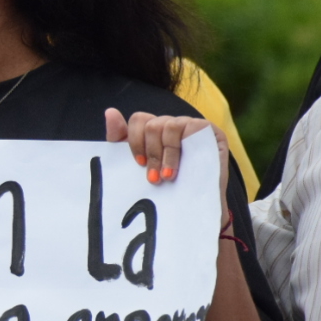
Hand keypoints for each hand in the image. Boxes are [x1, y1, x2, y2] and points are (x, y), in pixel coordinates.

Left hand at [105, 108, 229, 211]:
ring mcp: (192, 125)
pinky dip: (183, 148)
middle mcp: (172, 124)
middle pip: (153, 124)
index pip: (139, 119)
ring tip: (168, 176)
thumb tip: (110, 112)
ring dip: (167, 155)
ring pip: (169, 125)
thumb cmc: (162, 187)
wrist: (192, 208)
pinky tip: (183, 166)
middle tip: (154, 177)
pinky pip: (192, 127)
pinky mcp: (210, 130)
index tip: (139, 163)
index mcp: (154, 130)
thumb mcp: (136, 164)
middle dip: (151, 153)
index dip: (135, 141)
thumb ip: (120, 139)